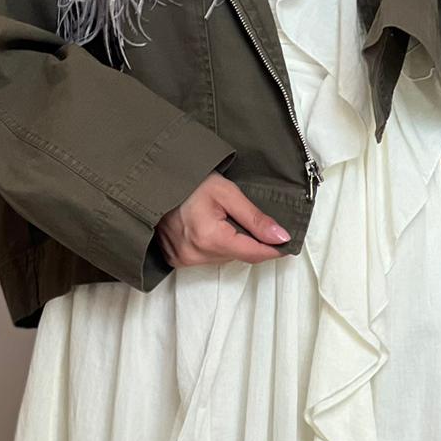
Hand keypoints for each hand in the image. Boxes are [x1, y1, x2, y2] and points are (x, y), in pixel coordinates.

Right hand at [157, 172, 291, 267]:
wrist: (153, 181)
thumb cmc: (188, 181)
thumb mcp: (227, 192)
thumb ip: (255, 218)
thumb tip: (280, 237)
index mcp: (209, 238)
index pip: (252, 253)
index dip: (272, 249)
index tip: (287, 244)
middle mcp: (195, 254)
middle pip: (238, 256)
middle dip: (247, 240)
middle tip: (242, 215)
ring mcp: (183, 259)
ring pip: (223, 258)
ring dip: (230, 243)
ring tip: (219, 218)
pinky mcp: (175, 260)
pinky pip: (206, 258)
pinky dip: (213, 246)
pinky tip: (206, 227)